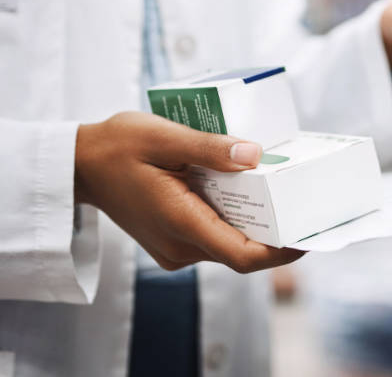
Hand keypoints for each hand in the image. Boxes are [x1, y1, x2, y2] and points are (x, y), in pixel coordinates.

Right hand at [75, 112, 303, 272]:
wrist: (80, 164)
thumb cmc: (118, 145)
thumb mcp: (163, 136)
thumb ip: (209, 148)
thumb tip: (254, 155)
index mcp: (179, 222)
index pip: (242, 255)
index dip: (282, 252)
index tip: (310, 236)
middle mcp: (179, 245)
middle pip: (241, 249)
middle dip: (277, 232)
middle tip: (307, 203)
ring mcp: (175, 247)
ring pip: (228, 242)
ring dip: (256, 222)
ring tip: (282, 189)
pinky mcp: (173, 241)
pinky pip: (214, 235)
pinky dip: (234, 218)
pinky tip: (246, 189)